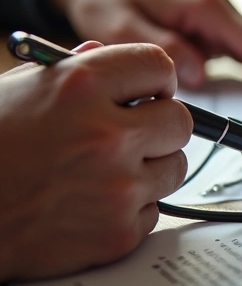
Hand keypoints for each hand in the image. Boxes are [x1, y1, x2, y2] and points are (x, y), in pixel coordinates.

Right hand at [0, 43, 192, 280]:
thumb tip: (102, 51)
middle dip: (158, 125)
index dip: (154, 79)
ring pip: (174, 168)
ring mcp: (117, 189)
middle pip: (180, 121)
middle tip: (132, 134)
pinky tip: (90, 204)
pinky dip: (129, 210)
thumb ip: (68, 71)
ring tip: (102, 171)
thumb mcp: (12, 91)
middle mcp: (106, 136)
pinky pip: (153, 212)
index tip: (149, 92)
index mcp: (79, 87)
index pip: (158, 66)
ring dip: (148, 168)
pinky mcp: (118, 234)